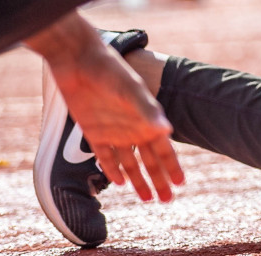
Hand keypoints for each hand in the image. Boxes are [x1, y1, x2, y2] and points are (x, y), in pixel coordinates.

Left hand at [46, 40, 183, 202]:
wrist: (79, 60)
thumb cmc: (110, 70)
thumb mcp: (130, 90)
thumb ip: (147, 110)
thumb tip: (167, 130)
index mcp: (147, 118)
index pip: (163, 149)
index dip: (172, 166)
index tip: (181, 183)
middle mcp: (133, 127)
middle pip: (149, 160)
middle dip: (159, 180)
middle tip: (167, 200)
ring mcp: (114, 131)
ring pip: (129, 163)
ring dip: (138, 180)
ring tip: (147, 198)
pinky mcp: (94, 131)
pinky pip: (106, 156)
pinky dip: (113, 170)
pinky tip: (119, 182)